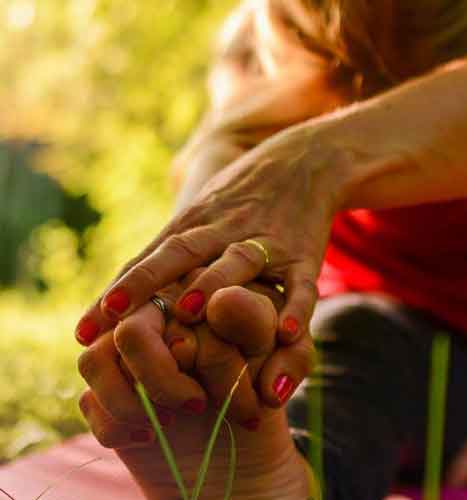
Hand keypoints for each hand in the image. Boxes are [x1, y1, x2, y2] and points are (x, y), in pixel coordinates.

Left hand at [75, 126, 350, 348]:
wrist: (307, 160)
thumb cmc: (244, 198)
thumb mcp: (202, 214)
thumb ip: (165, 256)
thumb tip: (116, 306)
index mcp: (195, 224)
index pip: (148, 259)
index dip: (116, 292)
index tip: (83, 331)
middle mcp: (224, 230)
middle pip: (180, 254)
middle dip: (145, 283)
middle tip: (114, 316)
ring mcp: (266, 241)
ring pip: (237, 262)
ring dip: (211, 284)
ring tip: (187, 312)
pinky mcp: (304, 255)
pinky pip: (301, 284)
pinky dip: (297, 308)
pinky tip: (287, 333)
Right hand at [79, 284, 315, 498]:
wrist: (251, 445)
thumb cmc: (271, 380)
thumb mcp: (283, 350)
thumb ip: (256, 321)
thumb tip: (219, 301)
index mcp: (195, 287)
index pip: (174, 301)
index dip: (191, 337)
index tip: (193, 363)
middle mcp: (154, 312)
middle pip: (131, 331)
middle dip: (160, 377)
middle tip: (197, 406)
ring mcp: (124, 349)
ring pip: (95, 359)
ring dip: (127, 401)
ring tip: (166, 423)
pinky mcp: (109, 387)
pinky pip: (90, 397)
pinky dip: (115, 423)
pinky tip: (146, 437)